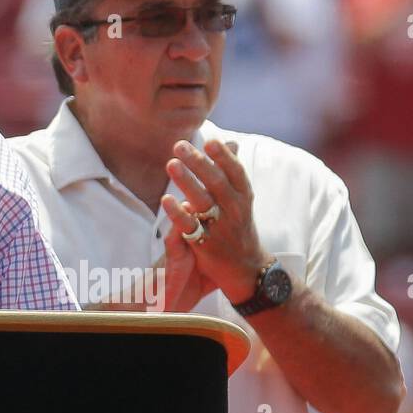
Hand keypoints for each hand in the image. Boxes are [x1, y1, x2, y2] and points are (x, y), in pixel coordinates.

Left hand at [161, 138, 271, 304]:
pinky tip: (166, 199)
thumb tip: (230, 142)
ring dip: (186, 181)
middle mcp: (235, 210)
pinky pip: (190, 226)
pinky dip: (178, 212)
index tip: (210, 142)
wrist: (246, 270)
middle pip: (217, 182)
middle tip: (180, 145)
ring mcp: (221, 227)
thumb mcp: (241, 200)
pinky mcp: (205, 244)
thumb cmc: (238, 228)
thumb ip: (232, 172)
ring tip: (171, 163)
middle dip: (199, 163)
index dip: (224, 157)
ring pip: (203, 201)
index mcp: (243, 197)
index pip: (236, 173)